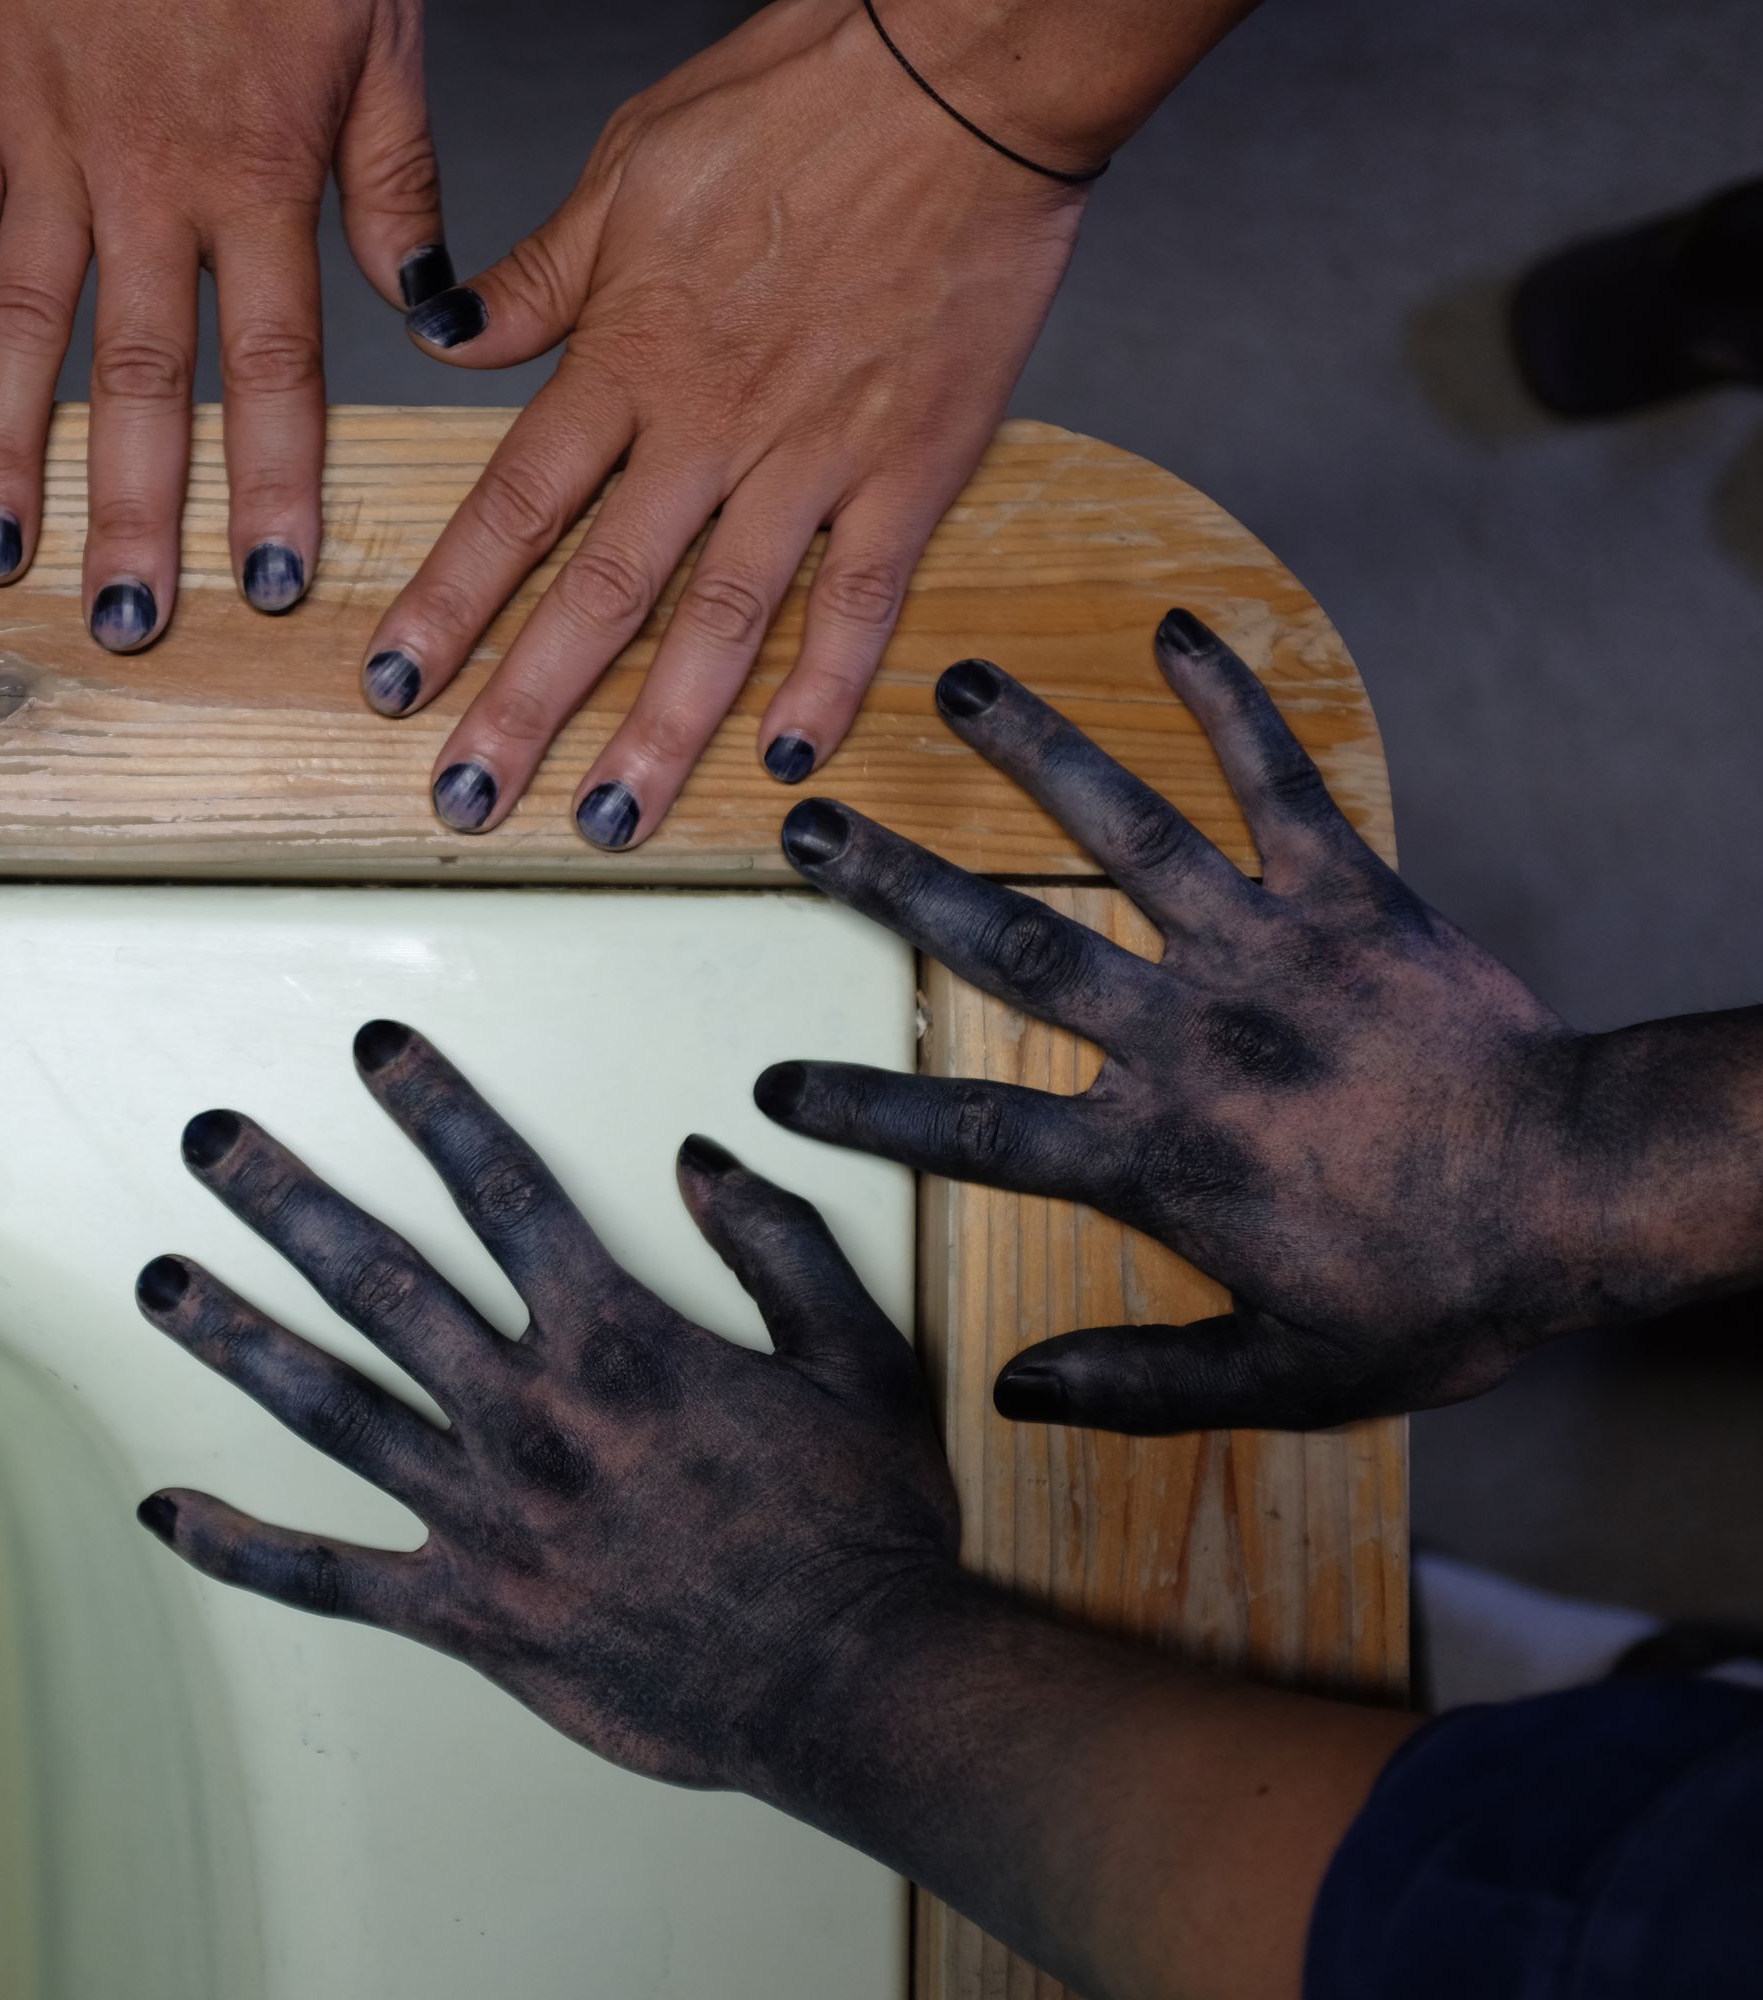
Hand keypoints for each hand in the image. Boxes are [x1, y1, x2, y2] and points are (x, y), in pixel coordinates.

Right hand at [0, 0, 445, 647]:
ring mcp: (48, 151)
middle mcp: (150, 182)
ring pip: (26, 331)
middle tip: (121, 623)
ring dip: (8, 456)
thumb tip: (428, 310)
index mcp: (262, 171)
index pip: (273, 362)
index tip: (268, 585)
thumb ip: (392, 172)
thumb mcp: (373, 22)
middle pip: (141, 379)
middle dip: (132, 511)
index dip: (272, 479)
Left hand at [133, 1018, 957, 1792]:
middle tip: (208, 1140)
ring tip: (159, 1282)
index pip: (503, 1192)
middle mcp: (530, 1417)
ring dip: (236, 1337)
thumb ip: (777, 1246)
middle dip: (284, 1201)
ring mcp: (487, 1518)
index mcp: (617, 1343)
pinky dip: (242, 1548)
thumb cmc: (862, 1529)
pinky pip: (333, 1579)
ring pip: (331, 1408)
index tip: (375, 1052)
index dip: (435, 1109)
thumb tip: (700, 1159)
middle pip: (379, 1282)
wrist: (856, 1689)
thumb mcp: (857, 1359)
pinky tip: (166, 1510)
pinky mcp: (470, 1615)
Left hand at [361, 0, 1082, 845]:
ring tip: (606, 822)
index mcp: (628, 357)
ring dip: (658, 733)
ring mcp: (812, 456)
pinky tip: (786, 756)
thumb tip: (442, 332)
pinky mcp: (912, 465)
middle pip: (599, 594)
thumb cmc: (798, 100)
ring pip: (719, 621)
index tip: (395, 683)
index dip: (447, 605)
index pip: (513, 507)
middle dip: (524, 709)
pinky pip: (864, 595)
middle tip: (465, 800)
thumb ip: (538, 278)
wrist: (961, 80)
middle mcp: (708, 427)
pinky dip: (829, 680)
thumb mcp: (628, 167)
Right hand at [760, 608, 1762, 1432]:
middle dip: (896, 887)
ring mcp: (1263, 953)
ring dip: (1035, 755)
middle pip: (1009, 950)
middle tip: (808, 828)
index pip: (975, 1134)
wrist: (1587, 1192)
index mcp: (1156, 1157)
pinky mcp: (1349, 897)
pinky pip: (1278, 785)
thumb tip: (1016, 1390)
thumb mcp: (1290, 1376)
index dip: (867, 1111)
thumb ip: (1144, 1379)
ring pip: (1124, 838)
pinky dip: (1229, 704)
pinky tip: (1177, 629)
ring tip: (959, 682)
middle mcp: (1186, 1038)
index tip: (775, 1086)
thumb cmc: (1443, 1290)